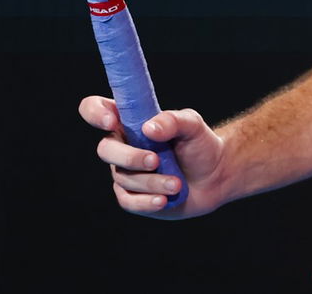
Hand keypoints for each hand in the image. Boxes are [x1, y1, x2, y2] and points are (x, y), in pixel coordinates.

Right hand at [80, 96, 228, 218]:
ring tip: (176, 184)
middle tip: (155, 160)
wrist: (216, 176)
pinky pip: (128, 201)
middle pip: (105, 149)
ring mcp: (126, 173)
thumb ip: (173, 121)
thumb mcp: (192, 125)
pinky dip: (146, 201)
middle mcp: (123, 146)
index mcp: (130, 122)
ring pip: (123, 178)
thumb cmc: (200, 144)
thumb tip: (148, 128)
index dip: (95, 112)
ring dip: (151, 182)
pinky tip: (163, 200)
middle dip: (129, 157)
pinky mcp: (133, 196)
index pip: (96, 109)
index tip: (112, 121)